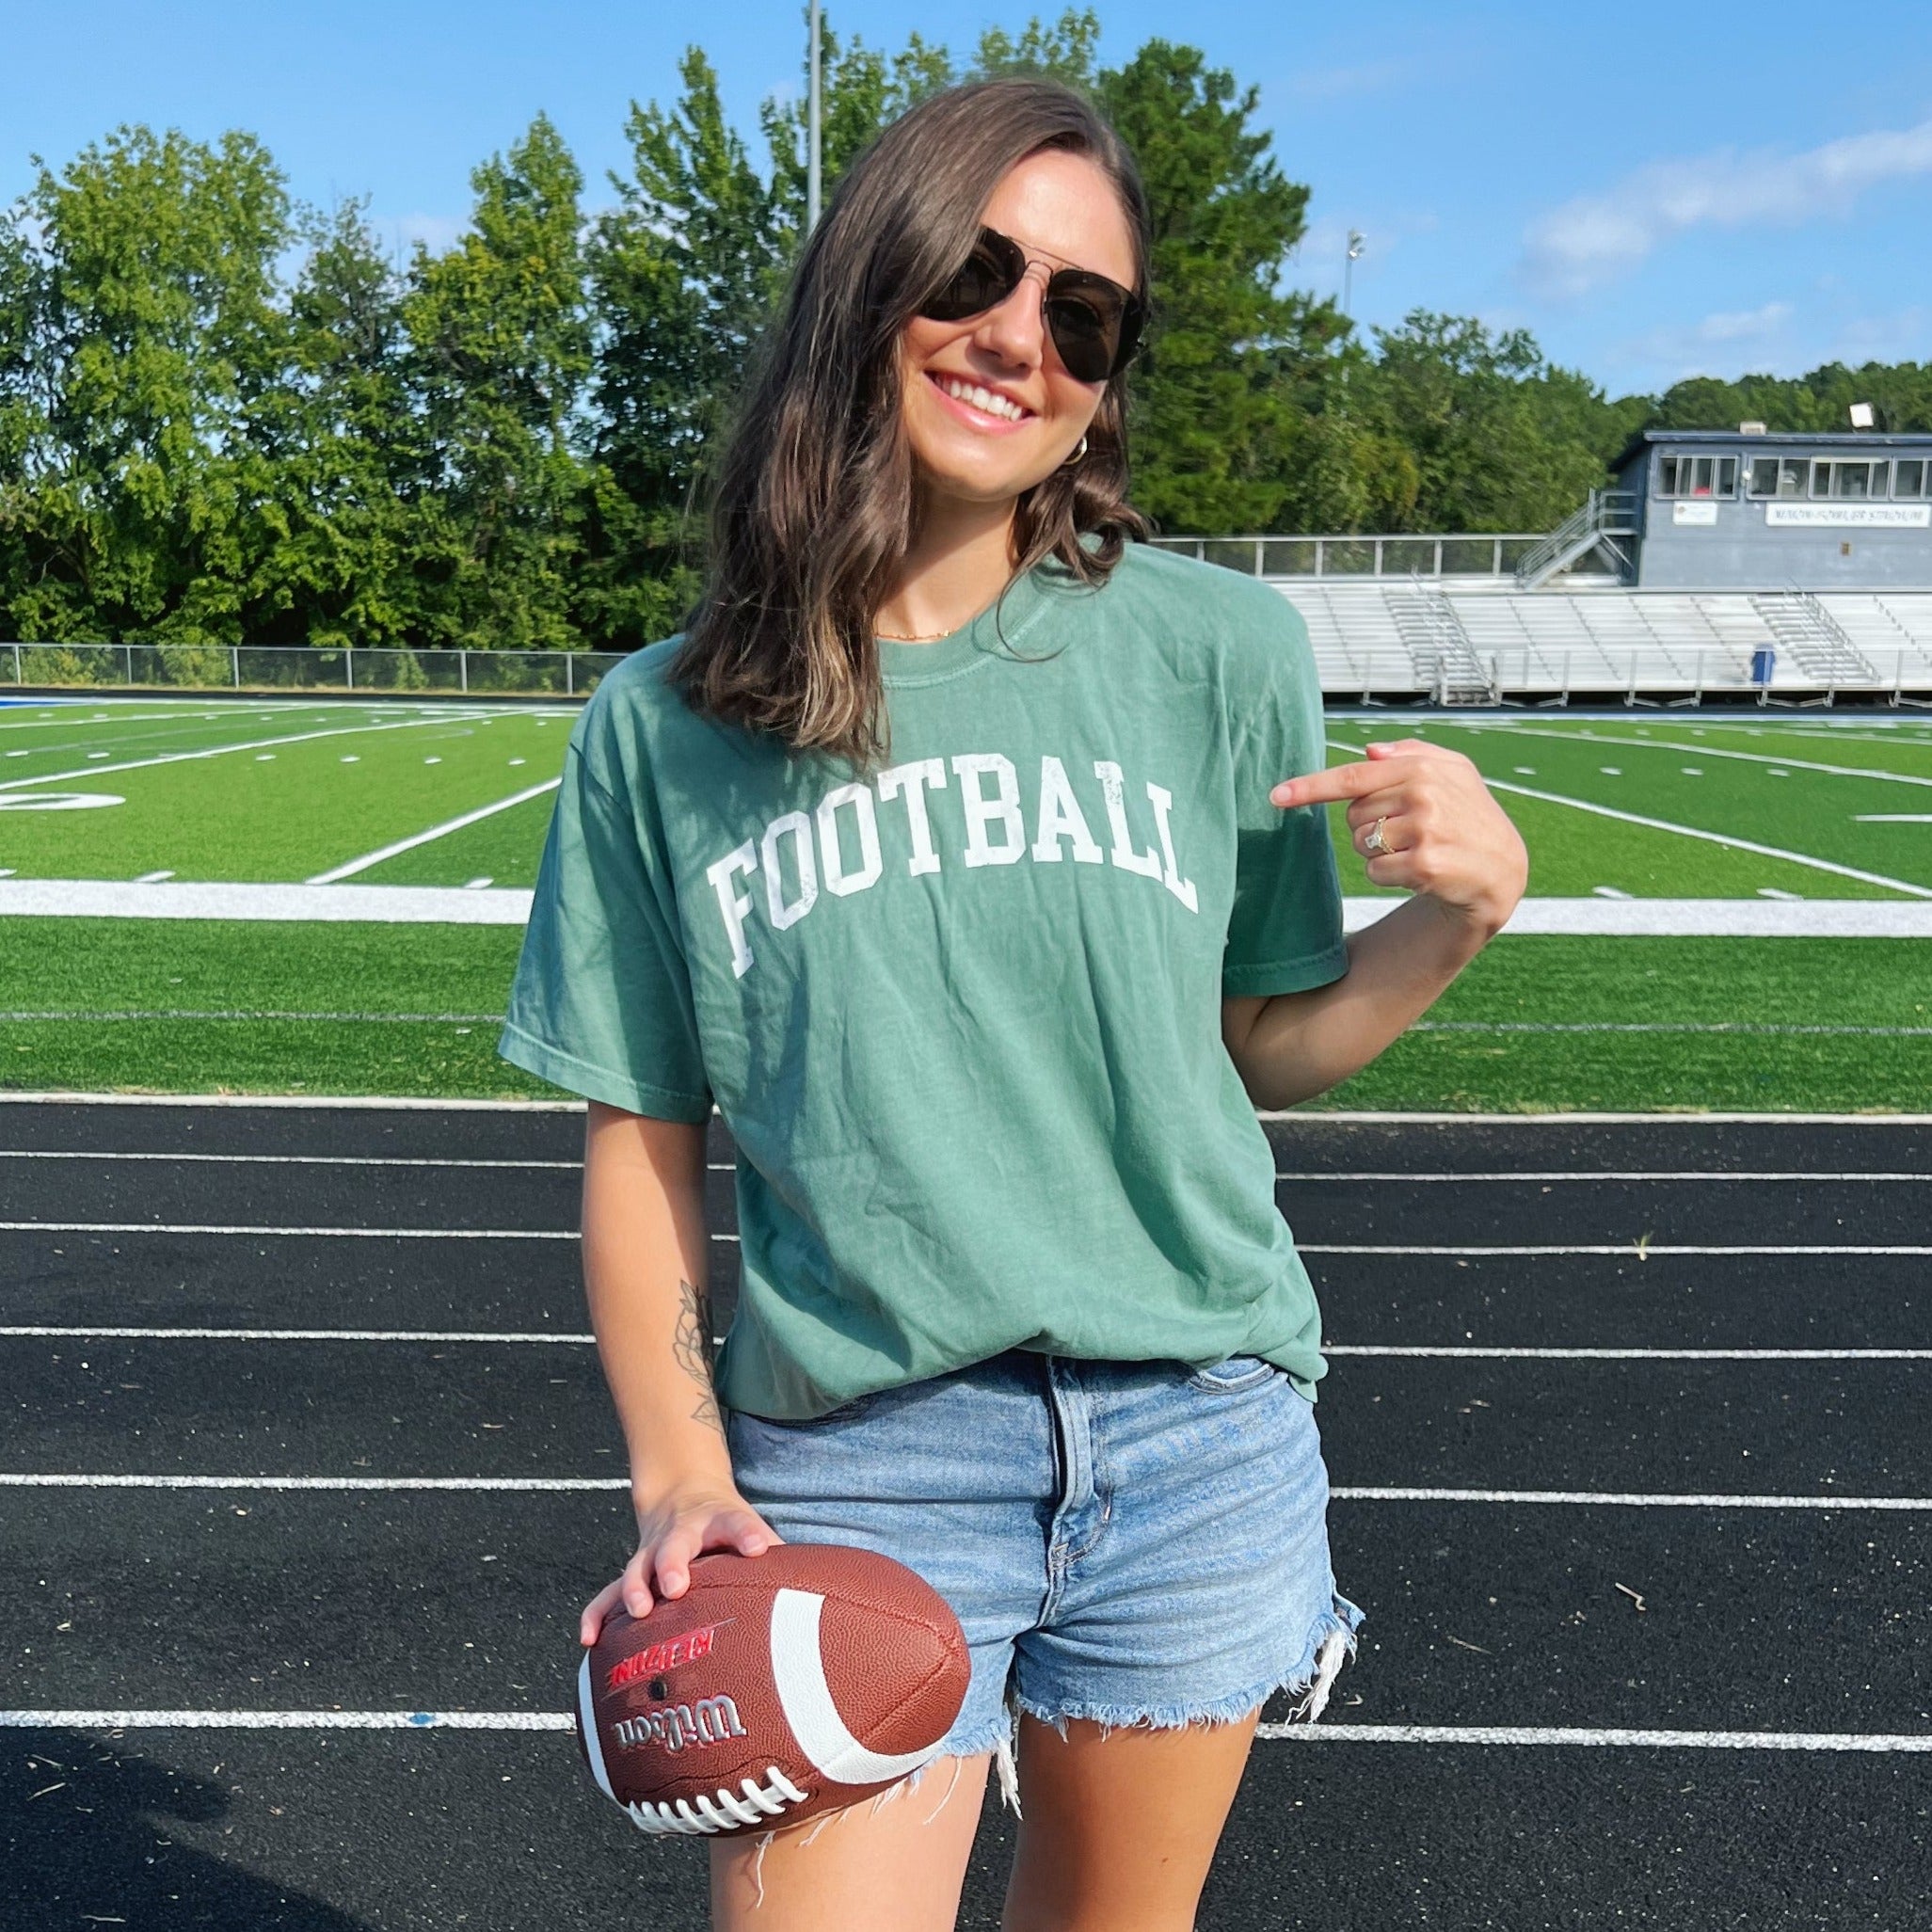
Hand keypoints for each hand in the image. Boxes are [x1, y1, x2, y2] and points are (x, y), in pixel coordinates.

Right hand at [580, 1481, 782, 1645]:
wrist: (683, 1494)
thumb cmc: (727, 1526)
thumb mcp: (753, 1527)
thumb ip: (776, 1554)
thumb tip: (818, 1587)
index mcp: (719, 1521)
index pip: (737, 1524)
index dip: (748, 1535)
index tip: (759, 1549)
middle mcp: (681, 1534)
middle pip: (675, 1546)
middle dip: (673, 1565)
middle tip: (676, 1587)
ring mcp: (652, 1552)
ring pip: (637, 1567)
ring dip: (635, 1589)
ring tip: (639, 1611)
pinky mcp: (633, 1570)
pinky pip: (607, 1594)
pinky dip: (597, 1614)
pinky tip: (590, 1640)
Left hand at [1271, 739, 1527, 936]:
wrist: (1503, 867)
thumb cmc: (1471, 814)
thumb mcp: (1454, 772)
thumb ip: (1411, 753)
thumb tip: (1369, 751)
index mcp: (1421, 768)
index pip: (1353, 777)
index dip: (1310, 787)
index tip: (1275, 796)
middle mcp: (1422, 794)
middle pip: (1353, 815)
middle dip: (1371, 826)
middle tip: (1411, 831)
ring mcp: (1424, 830)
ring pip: (1362, 844)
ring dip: (1380, 853)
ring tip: (1419, 849)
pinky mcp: (1424, 865)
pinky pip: (1375, 872)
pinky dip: (1388, 876)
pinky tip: (1420, 872)